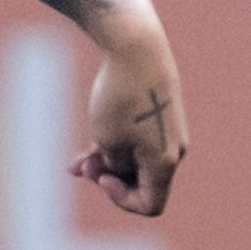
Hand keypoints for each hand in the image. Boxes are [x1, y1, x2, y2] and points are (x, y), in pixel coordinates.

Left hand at [70, 13, 187, 218]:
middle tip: (80, 166)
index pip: (150, 205)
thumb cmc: (120, 96)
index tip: (102, 177)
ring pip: (136, 161)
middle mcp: (174, 149)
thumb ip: (112, 164)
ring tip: (76, 162)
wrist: (136, 45)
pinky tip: (88, 147)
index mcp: (166, 161)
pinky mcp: (159, 114)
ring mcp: (168, 131)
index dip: (122, 200)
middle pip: (141, 182)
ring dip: (107, 164)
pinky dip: (115, 146)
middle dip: (108, 178)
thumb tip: (114, 167)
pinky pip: (139, 141)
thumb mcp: (107, 140)